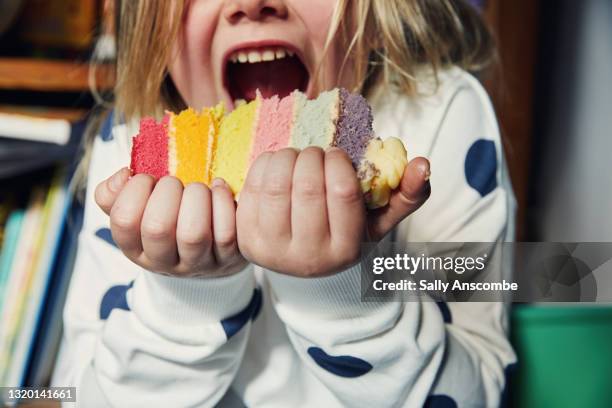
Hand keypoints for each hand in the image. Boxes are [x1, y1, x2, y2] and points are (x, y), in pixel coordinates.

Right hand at [95, 168, 246, 277]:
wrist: (210, 251)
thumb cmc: (168, 219)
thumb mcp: (137, 209)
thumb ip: (115, 192)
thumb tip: (124, 175)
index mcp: (135, 248)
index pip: (124, 221)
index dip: (135, 191)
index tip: (148, 179)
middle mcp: (164, 261)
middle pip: (158, 228)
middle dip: (168, 192)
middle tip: (175, 183)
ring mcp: (198, 263)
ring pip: (193, 234)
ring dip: (196, 197)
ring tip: (198, 188)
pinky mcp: (228, 258)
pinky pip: (226, 233)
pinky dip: (223, 202)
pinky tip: (218, 189)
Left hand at [236, 147, 429, 276]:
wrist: (302, 258)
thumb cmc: (344, 230)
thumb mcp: (378, 218)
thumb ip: (408, 193)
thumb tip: (423, 164)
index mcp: (345, 251)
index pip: (343, 190)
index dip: (338, 161)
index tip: (336, 155)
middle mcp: (308, 259)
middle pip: (307, 185)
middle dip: (312, 156)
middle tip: (315, 153)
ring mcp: (272, 252)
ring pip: (276, 183)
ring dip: (287, 156)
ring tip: (297, 158)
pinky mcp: (246, 240)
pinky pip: (253, 187)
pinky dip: (265, 164)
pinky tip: (277, 166)